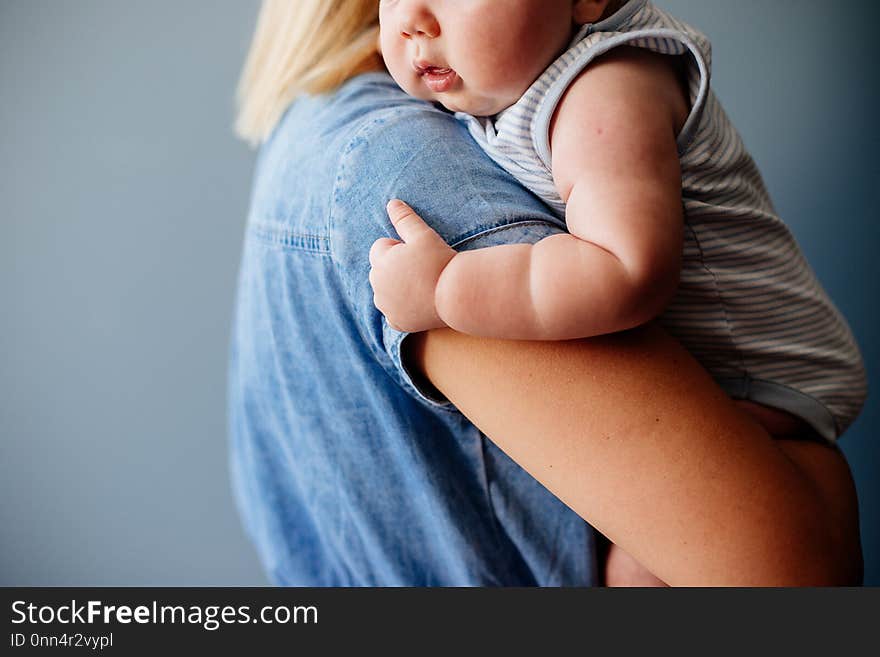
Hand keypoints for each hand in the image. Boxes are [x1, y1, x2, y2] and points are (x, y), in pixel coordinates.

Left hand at [369, 200, 456, 332]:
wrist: (457, 295)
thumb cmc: (440, 261)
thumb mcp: (423, 235)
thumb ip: (404, 219)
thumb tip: (392, 203)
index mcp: (380, 263)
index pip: (380, 247)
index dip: (399, 247)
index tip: (418, 253)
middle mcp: (377, 286)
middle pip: (379, 270)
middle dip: (394, 267)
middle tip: (421, 269)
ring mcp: (386, 307)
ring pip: (385, 292)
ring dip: (396, 287)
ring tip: (422, 285)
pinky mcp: (398, 323)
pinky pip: (393, 313)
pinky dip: (401, 309)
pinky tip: (418, 303)